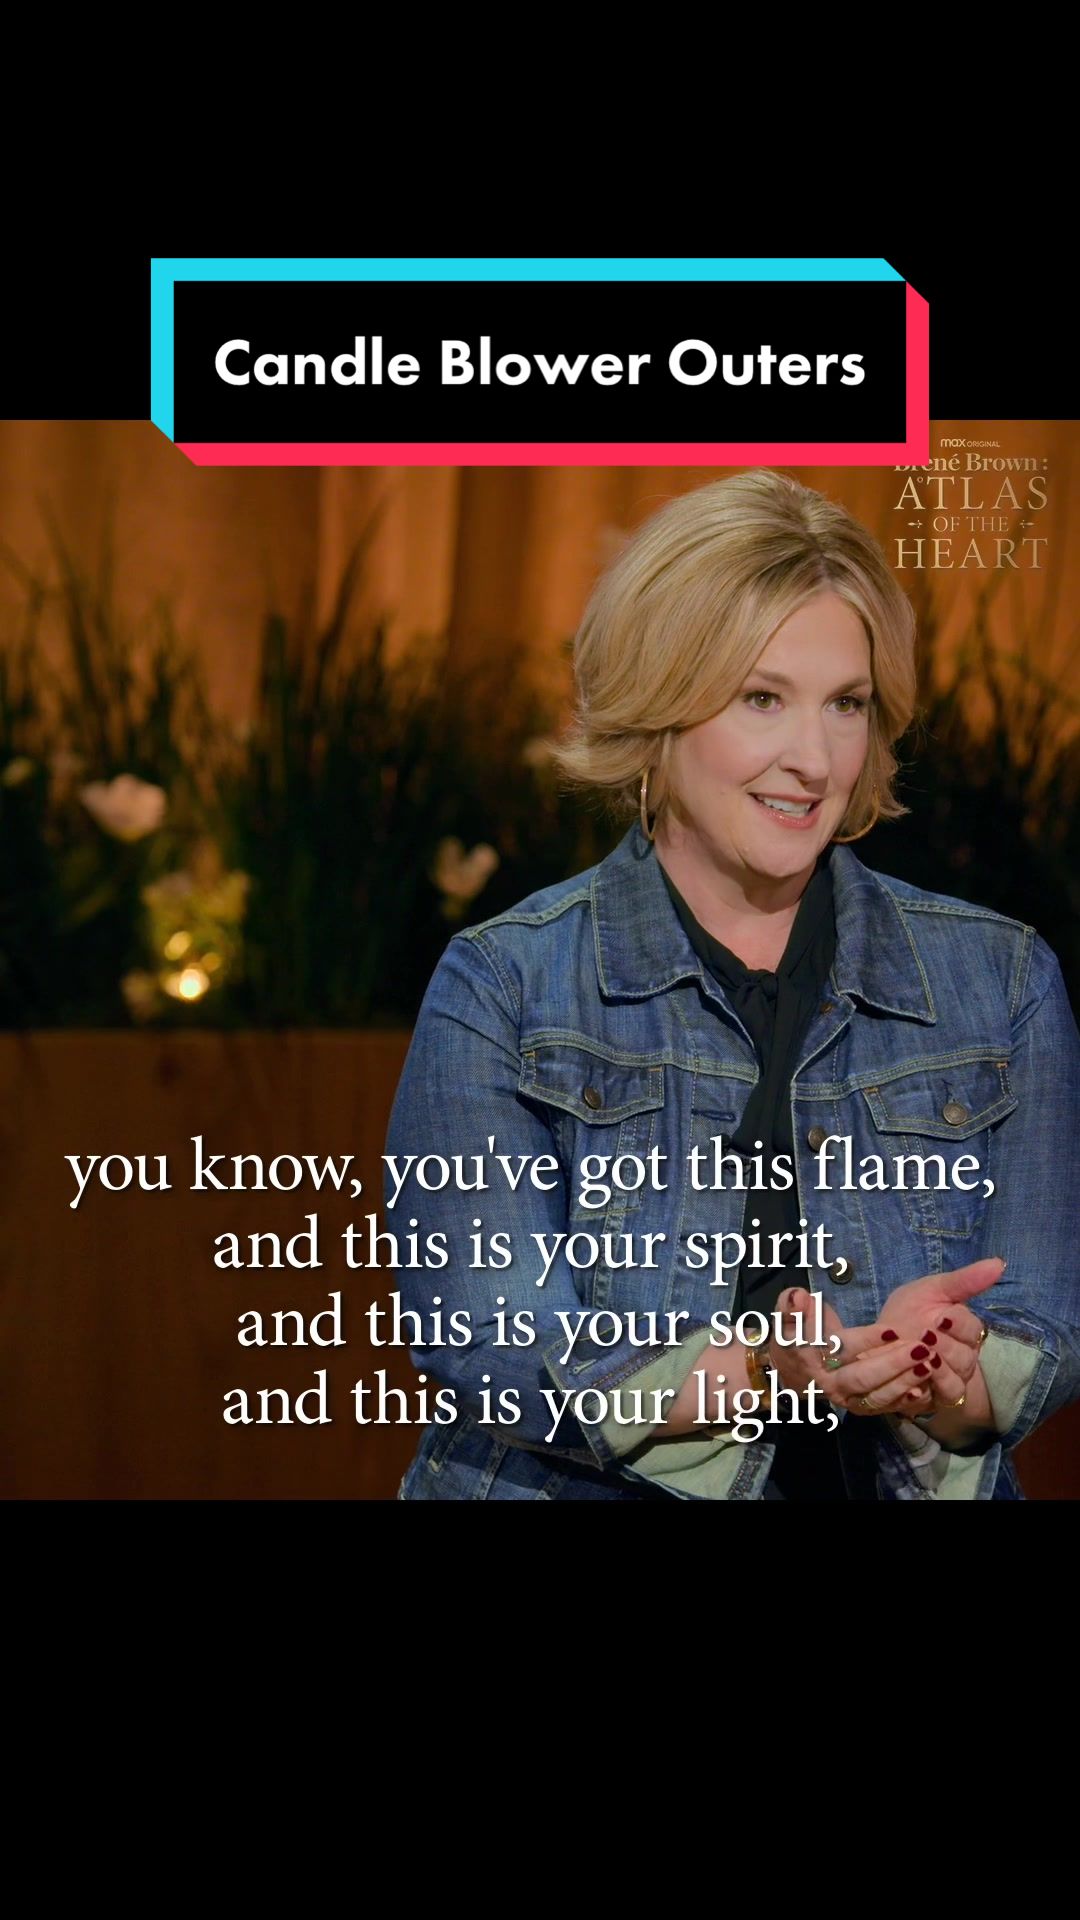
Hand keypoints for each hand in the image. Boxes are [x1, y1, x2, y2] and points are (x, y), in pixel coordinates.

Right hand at [766, 1287, 928, 1416]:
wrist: (792, 1372)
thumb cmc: (798, 1335)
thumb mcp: (788, 1317)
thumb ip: (792, 1305)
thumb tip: (798, 1297)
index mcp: (811, 1358)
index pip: (840, 1349)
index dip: (866, 1341)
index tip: (893, 1329)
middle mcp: (829, 1383)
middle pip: (862, 1378)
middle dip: (893, 1364)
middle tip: (922, 1349)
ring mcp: (847, 1399)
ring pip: (877, 1397)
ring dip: (906, 1382)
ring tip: (930, 1363)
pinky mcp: (863, 1407)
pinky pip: (887, 1408)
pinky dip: (908, 1400)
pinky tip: (927, 1386)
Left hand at [816, 1257, 1004, 1418]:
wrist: (876, 1340)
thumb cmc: (907, 1312)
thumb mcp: (931, 1290)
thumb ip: (964, 1280)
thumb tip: (999, 1263)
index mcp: (963, 1329)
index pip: (974, 1328)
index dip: (960, 1323)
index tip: (943, 1316)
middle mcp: (963, 1355)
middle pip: (968, 1354)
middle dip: (947, 1344)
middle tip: (926, 1335)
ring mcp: (952, 1377)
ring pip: (959, 1376)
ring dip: (940, 1364)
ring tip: (920, 1352)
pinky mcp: (938, 1396)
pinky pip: (948, 1394)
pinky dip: (935, 1383)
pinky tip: (919, 1371)